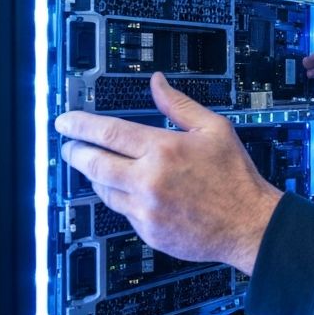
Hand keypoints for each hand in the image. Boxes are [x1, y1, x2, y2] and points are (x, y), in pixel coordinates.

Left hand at [54, 73, 282, 274]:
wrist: (249, 225)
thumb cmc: (235, 178)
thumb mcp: (214, 129)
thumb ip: (179, 105)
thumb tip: (157, 83)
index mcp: (164, 150)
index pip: (107, 132)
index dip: (79, 125)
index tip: (65, 122)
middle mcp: (149, 180)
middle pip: (93, 163)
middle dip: (74, 152)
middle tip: (69, 144)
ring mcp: (146, 209)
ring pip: (103, 189)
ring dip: (96, 175)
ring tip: (100, 164)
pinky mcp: (148, 231)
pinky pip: (121, 211)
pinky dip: (119, 197)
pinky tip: (129, 189)